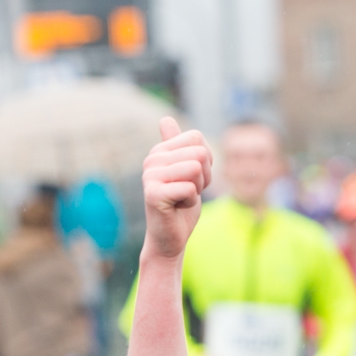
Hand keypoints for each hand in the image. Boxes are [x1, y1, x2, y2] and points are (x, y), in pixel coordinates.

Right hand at [143, 117, 212, 260]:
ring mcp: (150, 175)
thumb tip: (164, 118)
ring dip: (198, 189)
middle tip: (189, 192)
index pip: (198, 139)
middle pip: (199, 153)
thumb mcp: (187, 172)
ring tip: (182, 198)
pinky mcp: (153, 194)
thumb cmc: (181, 205)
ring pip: (196, 169)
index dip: (205, 162)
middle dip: (204, 177)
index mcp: (160, 150)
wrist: (170, 237)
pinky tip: (177, 207)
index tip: (192, 179)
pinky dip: (191, 201)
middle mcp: (152, 159)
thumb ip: (181, 147)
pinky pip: (189, 188)